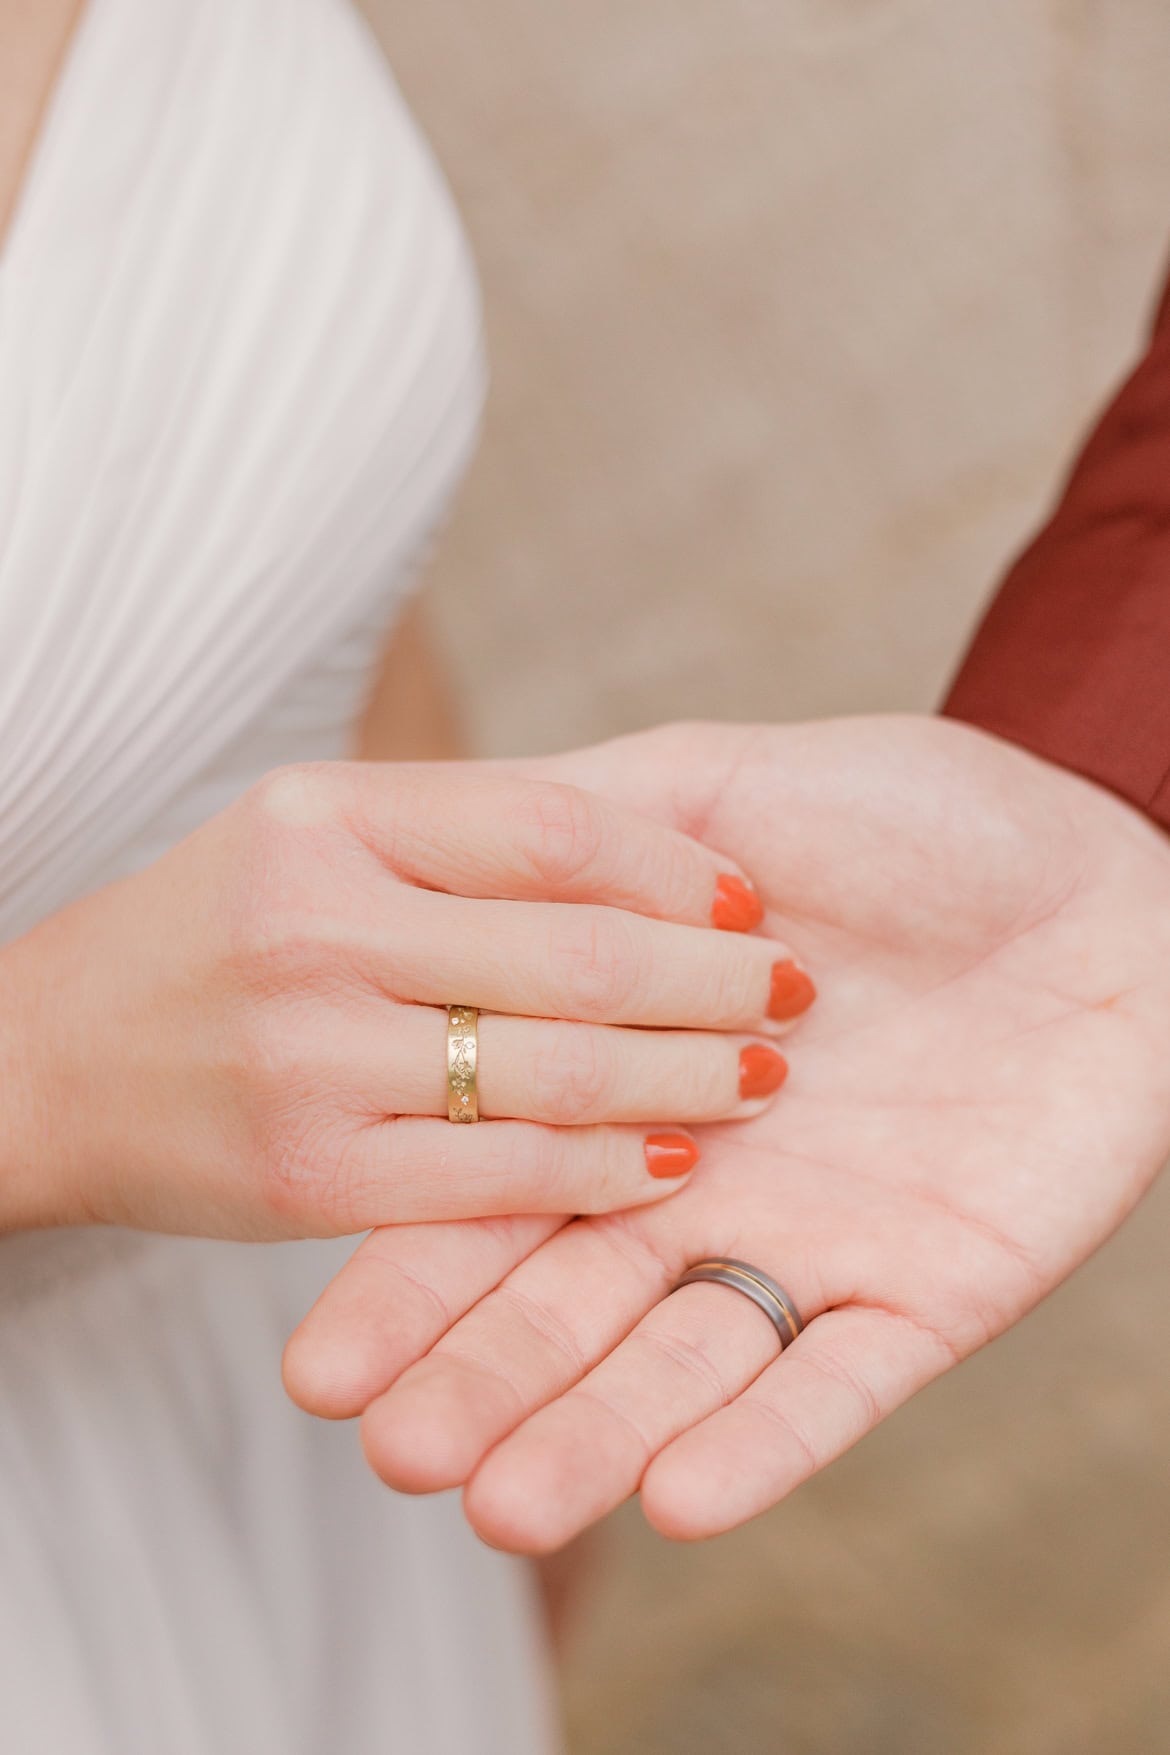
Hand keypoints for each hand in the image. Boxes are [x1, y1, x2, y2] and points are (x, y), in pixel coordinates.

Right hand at [0, 760, 805, 1236]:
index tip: (750, 896)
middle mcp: (318, 923)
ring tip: (765, 1075)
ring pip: (557, 1067)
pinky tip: (673, 1162)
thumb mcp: (315, 834)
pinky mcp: (310, 1177)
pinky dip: (604, 1172)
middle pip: (578, 951)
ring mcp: (311, 1054)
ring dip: (686, 1075)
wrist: (46, 1061)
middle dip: (715, 977)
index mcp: (331, 816)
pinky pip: (502, 1180)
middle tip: (795, 992)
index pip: (552, 826)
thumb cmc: (219, 934)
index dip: (675, 866)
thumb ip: (462, 830)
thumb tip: (655, 843)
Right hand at [285, 717, 1169, 1544]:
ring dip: (596, 1437)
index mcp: (633, 1084)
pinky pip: (839, 1384)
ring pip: (683, 1368)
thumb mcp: (726, 796)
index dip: (412, 1276)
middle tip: (390, 1452)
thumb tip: (440, 847)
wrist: (1100, 868)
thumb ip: (588, 837)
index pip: (496, 1194)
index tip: (319, 1359)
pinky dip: (765, 1441)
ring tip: (503, 1507)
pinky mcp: (925, 1295)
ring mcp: (809, 1248)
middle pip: (567, 1309)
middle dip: (480, 1382)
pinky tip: (681, 1497)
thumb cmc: (914, 817)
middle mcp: (699, 1188)